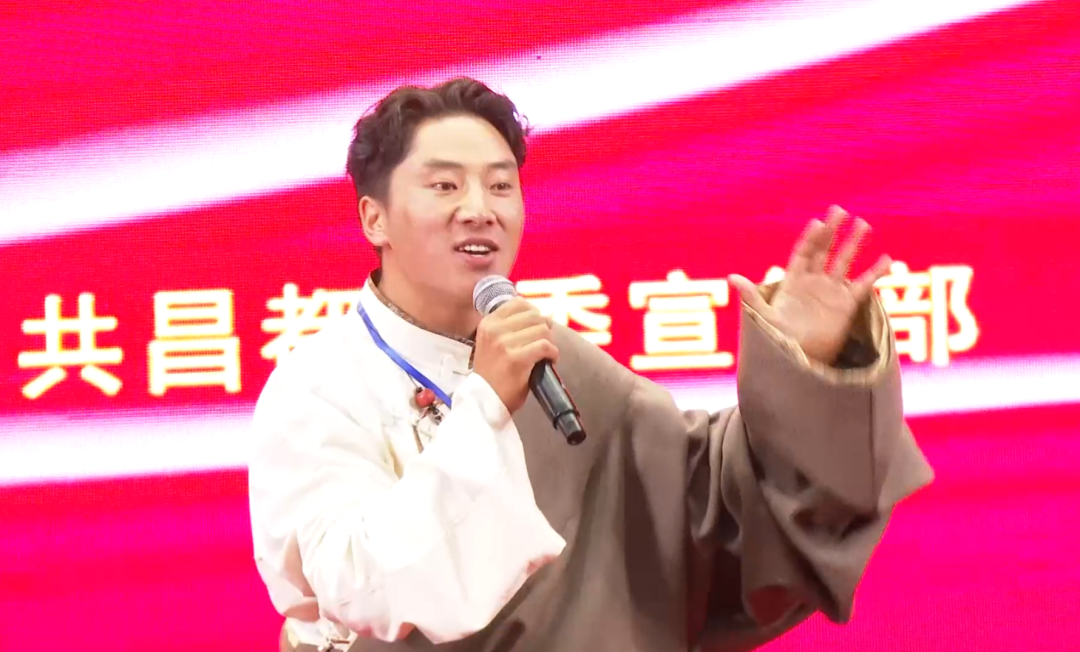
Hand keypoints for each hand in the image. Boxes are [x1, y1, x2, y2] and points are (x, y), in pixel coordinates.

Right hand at [472, 297, 558, 412]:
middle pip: (534, 316)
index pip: (519, 303)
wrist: (485, 401)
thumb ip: (511, 326)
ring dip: (549, 342)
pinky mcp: (516, 360)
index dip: (534, 314)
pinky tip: (549, 361)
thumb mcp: (492, 343)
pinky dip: (552, 353)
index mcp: (488, 323)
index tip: (535, 328)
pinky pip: (544, 346)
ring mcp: (504, 344)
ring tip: (544, 355)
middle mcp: (494, 330)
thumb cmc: (493, 373)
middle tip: (542, 345)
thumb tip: (544, 315)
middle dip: (544, 329)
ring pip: (542, 330)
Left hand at [728, 206, 890, 364]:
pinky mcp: (846, 305)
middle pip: (823, 251)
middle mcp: (813, 282)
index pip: (803, 253)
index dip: (810, 238)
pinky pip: (863, 285)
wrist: (798, 359)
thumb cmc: (777, 339)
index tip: (818, 222)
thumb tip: (732, 277)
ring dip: (853, 243)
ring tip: (864, 224)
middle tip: (840, 211)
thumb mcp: (763, 316)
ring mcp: (831, 291)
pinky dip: (874, 272)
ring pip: (844, 262)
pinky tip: (886, 259)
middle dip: (831, 231)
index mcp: (793, 281)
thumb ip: (751, 296)